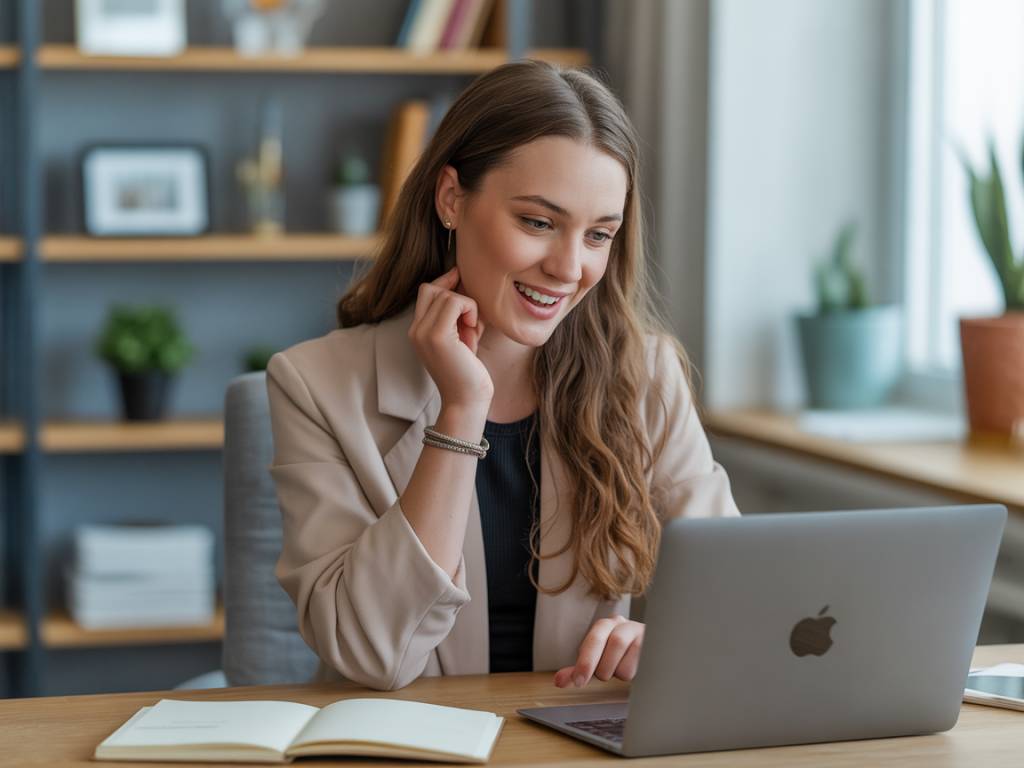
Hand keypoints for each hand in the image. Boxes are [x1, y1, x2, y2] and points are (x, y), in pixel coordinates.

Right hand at [409, 266, 492, 409]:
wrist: (467, 400)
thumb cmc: (468, 370)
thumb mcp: (461, 336)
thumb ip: (457, 314)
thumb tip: (462, 280)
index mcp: (418, 331)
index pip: (426, 290)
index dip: (445, 281)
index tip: (461, 278)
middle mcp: (415, 330)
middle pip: (432, 287)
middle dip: (457, 296)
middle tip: (471, 321)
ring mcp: (422, 332)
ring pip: (447, 294)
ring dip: (468, 308)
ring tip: (473, 331)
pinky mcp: (436, 335)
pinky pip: (456, 301)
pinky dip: (470, 310)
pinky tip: (473, 330)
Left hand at [553, 615, 643, 687]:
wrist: (651, 653)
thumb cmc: (620, 658)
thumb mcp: (598, 660)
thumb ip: (580, 669)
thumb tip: (559, 681)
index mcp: (607, 626)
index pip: (595, 639)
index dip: (586, 661)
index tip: (578, 681)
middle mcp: (625, 625)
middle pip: (615, 642)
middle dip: (605, 667)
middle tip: (603, 678)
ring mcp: (643, 634)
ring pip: (632, 654)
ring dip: (621, 671)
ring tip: (622, 671)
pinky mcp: (655, 645)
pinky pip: (644, 664)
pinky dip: (636, 673)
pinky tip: (636, 671)